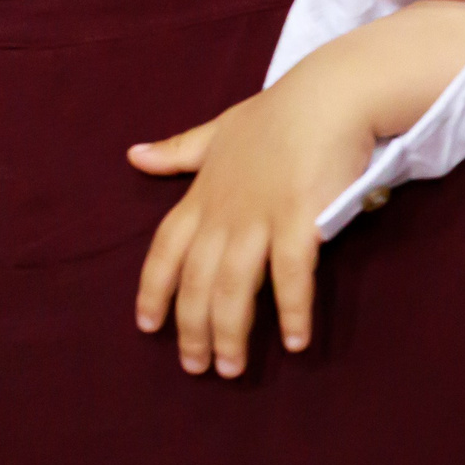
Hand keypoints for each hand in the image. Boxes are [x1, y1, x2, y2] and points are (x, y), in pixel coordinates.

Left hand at [129, 72, 376, 378]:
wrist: (330, 95)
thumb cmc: (279, 113)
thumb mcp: (219, 130)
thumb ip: (180, 151)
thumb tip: (134, 155)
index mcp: (202, 194)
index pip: (164, 250)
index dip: (154, 291)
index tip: (147, 326)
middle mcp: (224, 212)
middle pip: (196, 281)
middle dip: (192, 329)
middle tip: (196, 367)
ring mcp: (260, 217)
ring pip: (233, 287)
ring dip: (231, 333)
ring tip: (232, 368)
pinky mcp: (300, 220)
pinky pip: (291, 277)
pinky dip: (291, 311)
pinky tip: (295, 341)